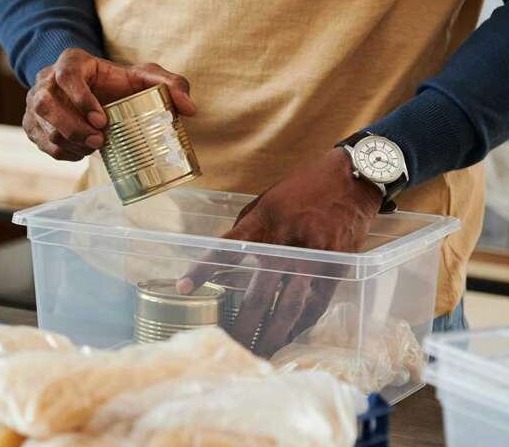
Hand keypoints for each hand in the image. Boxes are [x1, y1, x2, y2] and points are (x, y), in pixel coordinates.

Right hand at [25, 49, 195, 160]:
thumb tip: (189, 109)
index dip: (80, 98)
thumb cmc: (118, 83)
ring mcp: (35, 102)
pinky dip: (61, 152)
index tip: (102, 119)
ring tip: (93, 147)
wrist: (93, 92)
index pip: (66, 74)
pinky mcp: (32, 123)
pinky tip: (81, 152)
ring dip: (67, 141)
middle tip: (99, 141)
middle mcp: (46, 79)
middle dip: (72, 127)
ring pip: (40, 124)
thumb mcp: (145, 77)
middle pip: (46, 103)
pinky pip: (40, 141)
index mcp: (71, 62)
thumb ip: (171, 84)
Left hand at [177, 149, 383, 355]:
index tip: (183, 288)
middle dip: (242, 324)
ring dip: (272, 334)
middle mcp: (288, 244)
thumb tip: (222, 259)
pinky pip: (314, 306)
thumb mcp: (264, 202)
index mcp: (263, 223)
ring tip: (257, 353)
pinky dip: (299, 326)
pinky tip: (285, 339)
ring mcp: (314, 260)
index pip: (226, 250)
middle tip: (227, 343)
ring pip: (289, 307)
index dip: (203, 270)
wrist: (350, 181)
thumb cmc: (301, 189)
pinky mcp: (336, 271)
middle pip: (259, 294)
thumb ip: (245, 230)